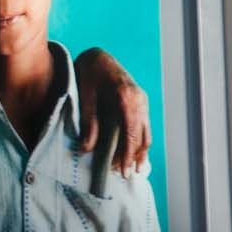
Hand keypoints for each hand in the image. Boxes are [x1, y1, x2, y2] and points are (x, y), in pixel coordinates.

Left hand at [76, 48, 150, 175]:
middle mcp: (139, 100)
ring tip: (132, 169)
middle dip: (135, 157)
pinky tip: (135, 153)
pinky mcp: (140, 101)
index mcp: (126, 97)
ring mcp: (142, 100)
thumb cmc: (89, 72)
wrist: (97, 55)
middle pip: (141, 136)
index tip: (123, 171)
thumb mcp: (85, 96)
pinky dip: (140, 141)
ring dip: (140, 152)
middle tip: (126, 176)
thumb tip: (87, 149)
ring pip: (145, 132)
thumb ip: (88, 122)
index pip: (130, 133)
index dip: (127, 154)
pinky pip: (144, 126)